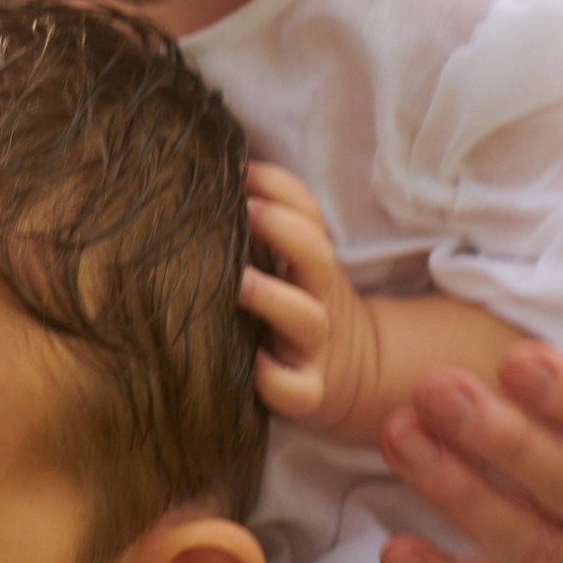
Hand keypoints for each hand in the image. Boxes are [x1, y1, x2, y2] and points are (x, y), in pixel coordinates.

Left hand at [241, 163, 379, 433]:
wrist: (351, 373)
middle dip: (283, 229)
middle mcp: (318, 299)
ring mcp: (314, 347)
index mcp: (313, 261)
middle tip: (244, 210)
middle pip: (315, 256)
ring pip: (305, 319)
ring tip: (238, 283)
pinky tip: (253, 366)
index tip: (239, 170)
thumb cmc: (298, 305)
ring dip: (273, 298)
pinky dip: (275, 379)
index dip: (278, 187)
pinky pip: (296, 389)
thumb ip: (264, 225)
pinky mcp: (309, 392)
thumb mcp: (294, 263)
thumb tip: (210, 171)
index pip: (307, 212)